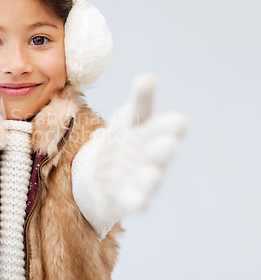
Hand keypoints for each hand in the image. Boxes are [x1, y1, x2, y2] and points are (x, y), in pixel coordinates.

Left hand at [81, 73, 188, 221]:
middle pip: (158, 153)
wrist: (98, 176)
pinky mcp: (126, 198)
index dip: (168, 124)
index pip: (161, 126)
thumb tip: (149, 77)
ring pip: (148, 179)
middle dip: (162, 149)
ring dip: (150, 177)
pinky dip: (136, 201)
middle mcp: (149, 157)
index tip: (180, 120)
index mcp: (150, 133)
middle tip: (169, 143)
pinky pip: (132, 201)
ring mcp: (139, 179)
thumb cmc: (121, 141)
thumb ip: (140, 100)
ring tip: (152, 174)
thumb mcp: (128, 118)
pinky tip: (139, 202)